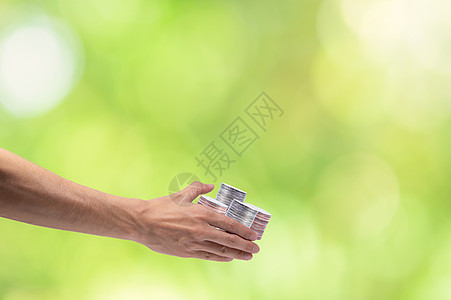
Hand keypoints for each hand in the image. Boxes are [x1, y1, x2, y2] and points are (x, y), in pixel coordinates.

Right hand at [133, 181, 259, 261]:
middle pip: (229, 240)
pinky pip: (208, 256)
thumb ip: (198, 189)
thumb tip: (210, 185)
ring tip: (247, 256)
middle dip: (245, 245)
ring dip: (237, 254)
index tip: (253, 235)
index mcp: (202, 213)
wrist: (142, 223)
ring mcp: (194, 243)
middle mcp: (201, 229)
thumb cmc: (161, 207)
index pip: (229, 224)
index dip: (244, 231)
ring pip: (221, 250)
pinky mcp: (187, 252)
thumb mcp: (181, 195)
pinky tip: (229, 258)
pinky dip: (221, 257)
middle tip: (256, 248)